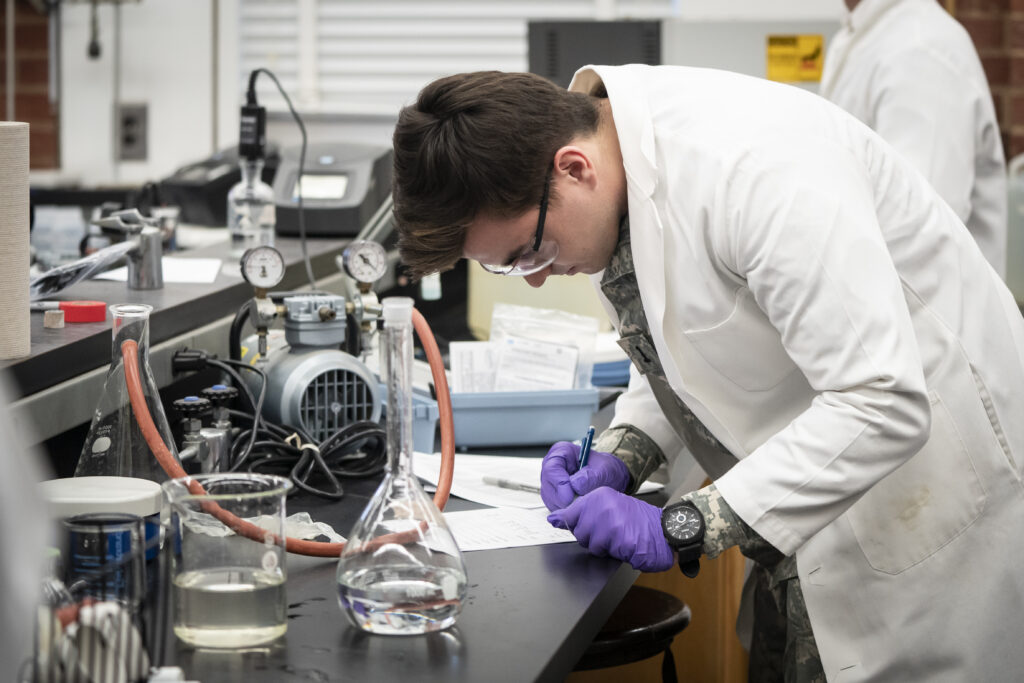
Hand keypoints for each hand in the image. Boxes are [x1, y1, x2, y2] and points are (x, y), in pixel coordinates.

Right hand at [540, 441, 630, 511]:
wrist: (608, 480)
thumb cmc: (605, 470)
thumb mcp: (604, 469)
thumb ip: (590, 477)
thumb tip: (575, 485)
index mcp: (561, 452)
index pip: (551, 469)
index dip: (559, 484)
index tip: (571, 497)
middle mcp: (551, 467)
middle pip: (547, 486)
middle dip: (562, 499)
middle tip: (578, 506)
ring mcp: (550, 483)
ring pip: (550, 499)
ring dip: (565, 507)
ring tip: (582, 506)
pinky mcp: (552, 497)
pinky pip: (554, 508)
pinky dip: (566, 512)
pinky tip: (578, 509)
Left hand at [547, 487, 673, 571]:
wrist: (665, 529)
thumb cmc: (638, 521)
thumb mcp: (609, 508)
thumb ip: (581, 513)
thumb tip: (553, 520)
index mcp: (599, 496)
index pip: (570, 514)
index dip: (573, 524)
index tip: (579, 525)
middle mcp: (602, 506)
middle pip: (578, 532)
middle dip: (592, 538)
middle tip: (611, 532)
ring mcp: (610, 522)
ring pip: (590, 545)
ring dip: (604, 547)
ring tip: (620, 538)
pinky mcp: (618, 539)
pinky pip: (605, 553)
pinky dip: (616, 552)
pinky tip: (627, 544)